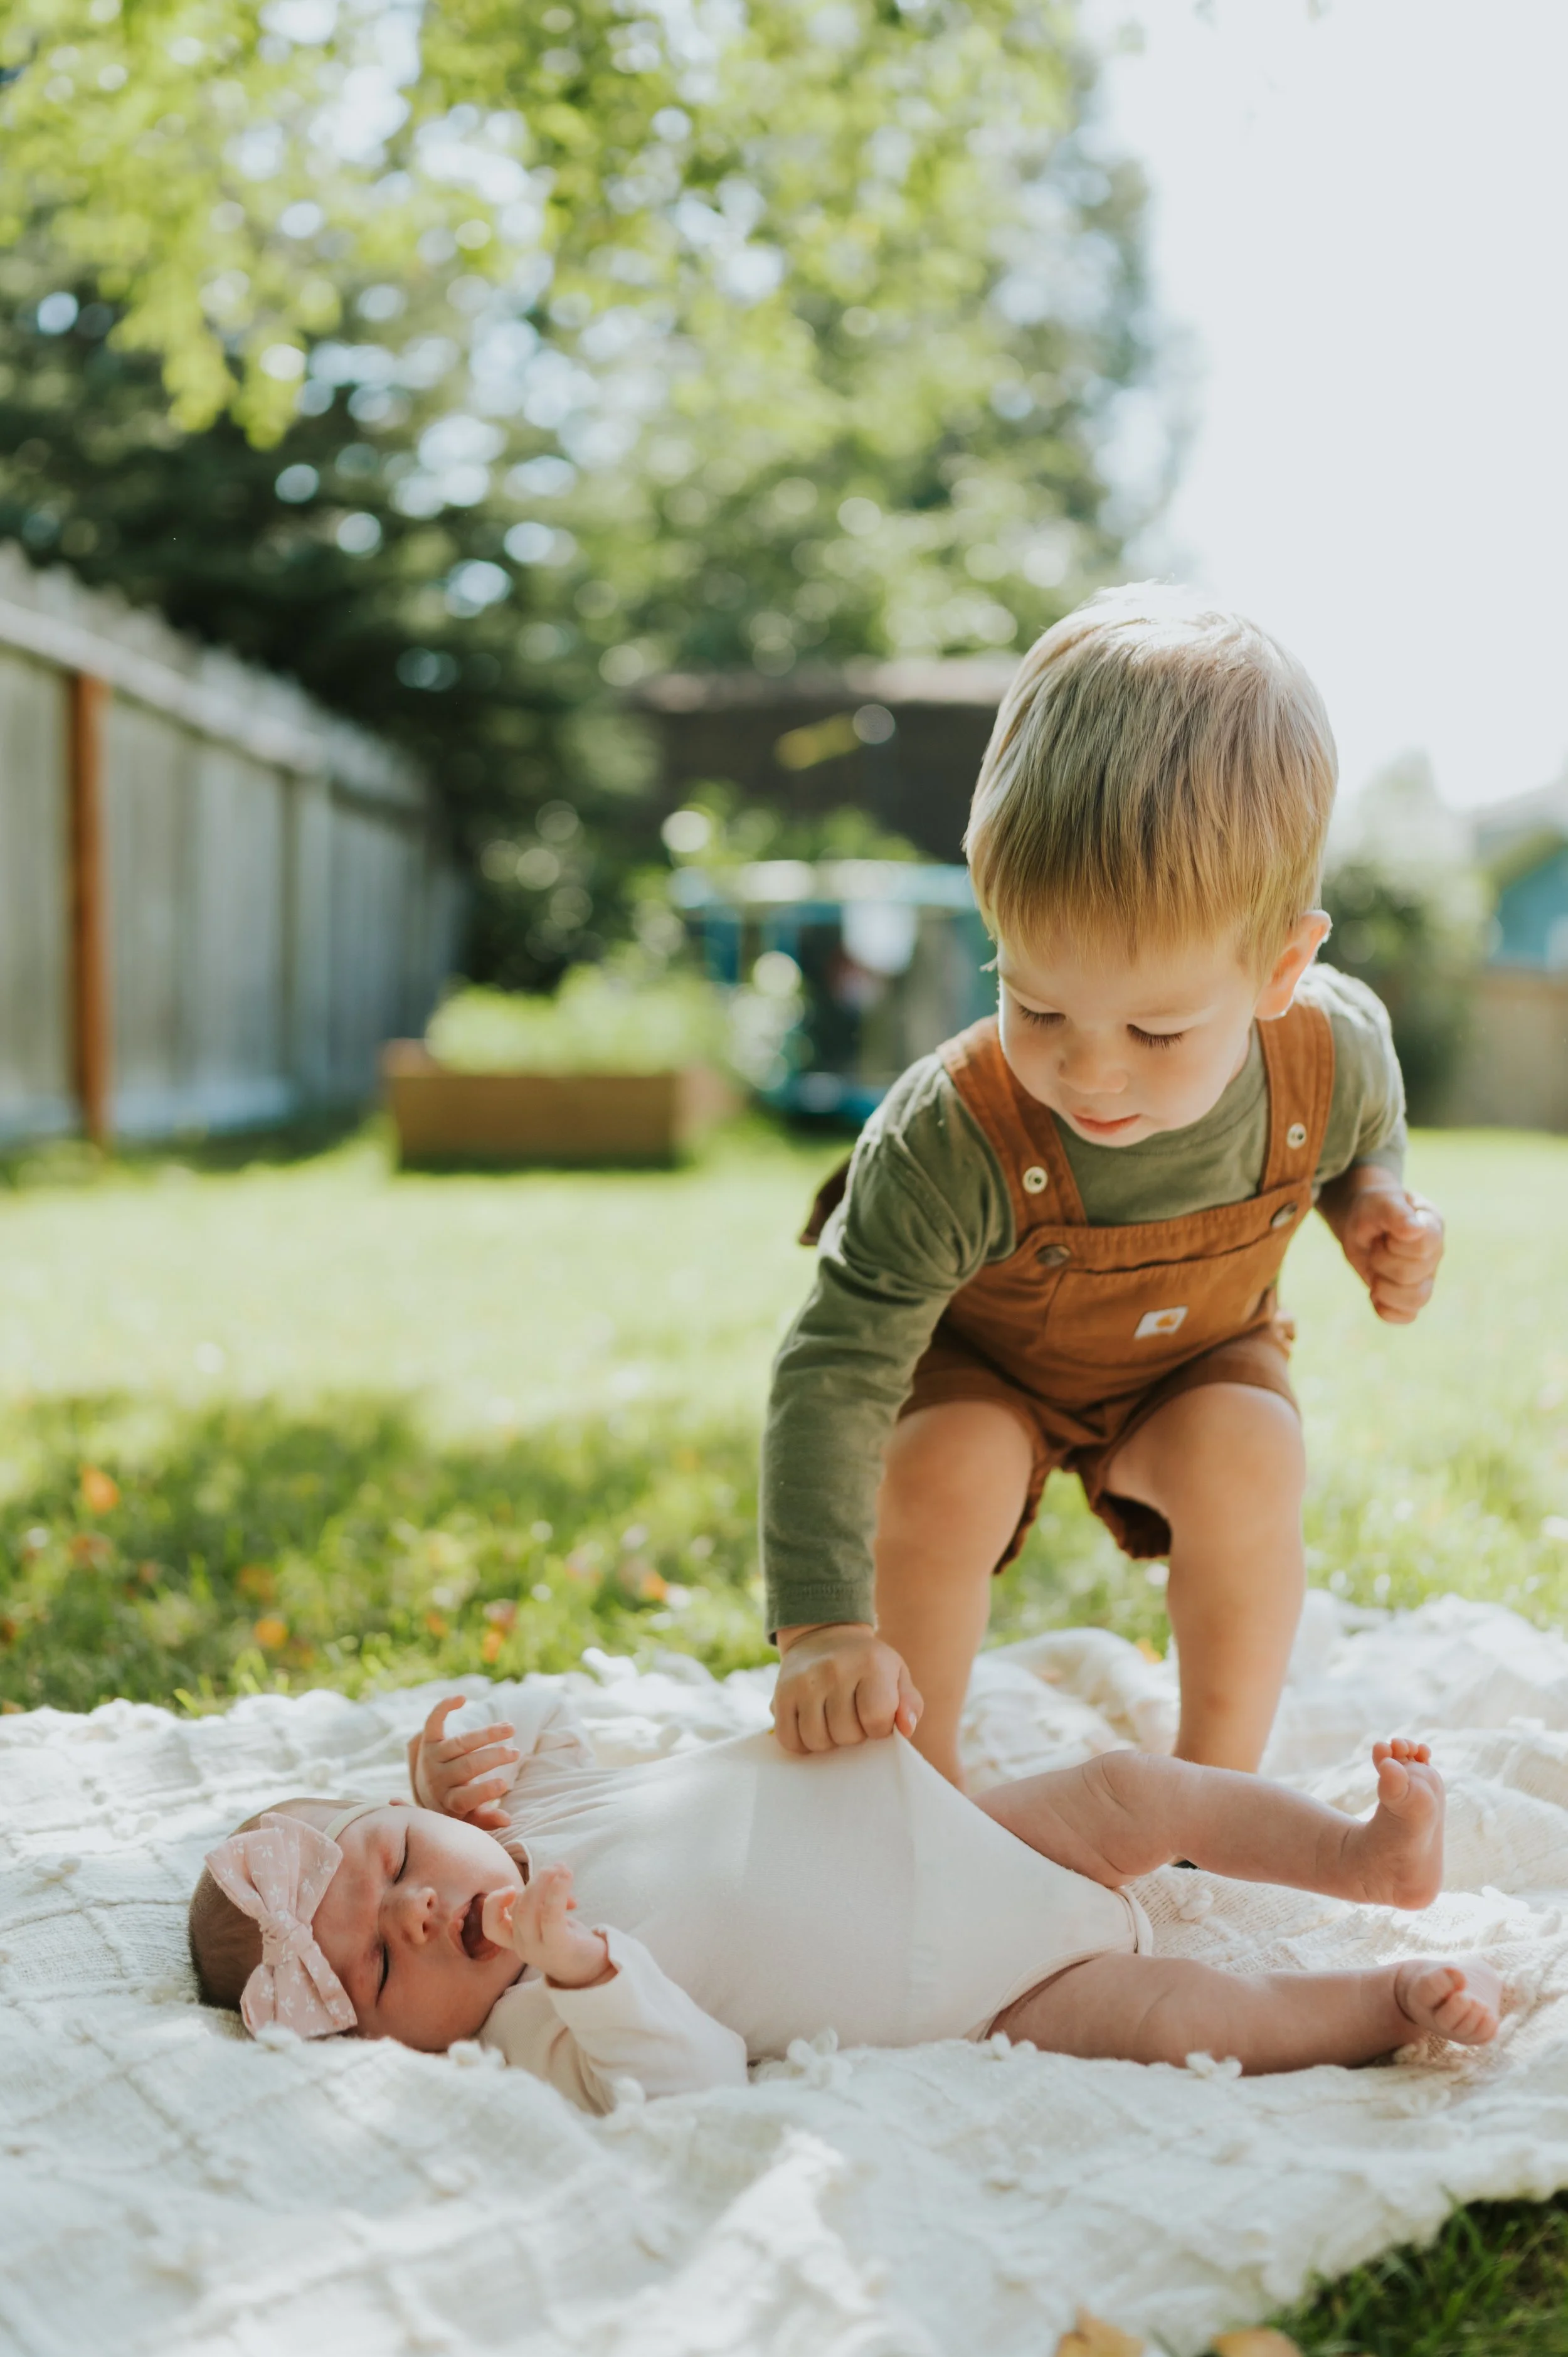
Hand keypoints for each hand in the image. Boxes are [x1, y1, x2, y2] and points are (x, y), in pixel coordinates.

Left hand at [406, 1695, 519, 1827]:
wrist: (426, 1791)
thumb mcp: (469, 1818)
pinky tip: (462, 1699)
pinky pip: (433, 1721)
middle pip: (466, 1767)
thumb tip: (508, 1820)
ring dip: (486, 1734)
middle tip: (516, 1753)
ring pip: (459, 1743)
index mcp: (448, 1802)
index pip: (465, 1797)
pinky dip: (445, 1707)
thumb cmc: (456, 1806)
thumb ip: (487, 1820)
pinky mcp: (427, 1740)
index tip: (504, 1784)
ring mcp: (431, 1758)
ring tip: (510, 1727)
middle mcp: (436, 1779)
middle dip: (492, 1758)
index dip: (484, 1791)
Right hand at [482, 1864, 612, 1988]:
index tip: (511, 1888)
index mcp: (517, 1941)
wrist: (594, 1968)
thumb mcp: (547, 1919)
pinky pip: (550, 1915)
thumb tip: (551, 1875)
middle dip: (535, 1881)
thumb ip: (540, 1901)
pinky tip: (566, 1876)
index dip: (493, 1904)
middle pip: (517, 1908)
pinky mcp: (559, 1947)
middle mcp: (523, 1947)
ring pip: (528, 1909)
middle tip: (555, 1868)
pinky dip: (556, 1891)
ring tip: (562, 1868)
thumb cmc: (569, 1939)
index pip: (491, 1927)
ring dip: (544, 1881)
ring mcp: (539, 1950)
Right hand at [772, 1622, 921, 1753]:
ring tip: (833, 1720)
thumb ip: (910, 1703)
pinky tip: (812, 1724)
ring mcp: (804, 1681)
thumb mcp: (897, 1674)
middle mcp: (834, 1669)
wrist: (824, 1635)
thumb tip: (906, 1729)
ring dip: (828, 1741)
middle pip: (847, 1734)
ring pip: (817, 1740)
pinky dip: (801, 1742)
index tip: (877, 1718)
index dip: (880, 1729)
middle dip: (854, 1735)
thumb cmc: (867, 1664)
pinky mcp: (781, 1693)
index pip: (877, 1718)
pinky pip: (789, 1739)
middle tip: (853, 1716)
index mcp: (871, 1664)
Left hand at [1328, 1174, 1444, 1323]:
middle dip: (1381, 1262)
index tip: (1385, 1233)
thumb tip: (1415, 1230)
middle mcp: (1434, 1255)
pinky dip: (1386, 1310)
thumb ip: (1396, 1213)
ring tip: (1374, 1271)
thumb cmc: (1374, 1209)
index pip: (1422, 1247)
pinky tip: (1374, 1293)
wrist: (1362, 1221)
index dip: (1395, 1245)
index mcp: (1432, 1227)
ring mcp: (1425, 1278)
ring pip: (1417, 1300)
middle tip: (1375, 1246)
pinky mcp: (1410, 1296)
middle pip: (1412, 1275)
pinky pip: (1407, 1316)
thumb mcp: (1379, 1203)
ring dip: (1384, 1288)